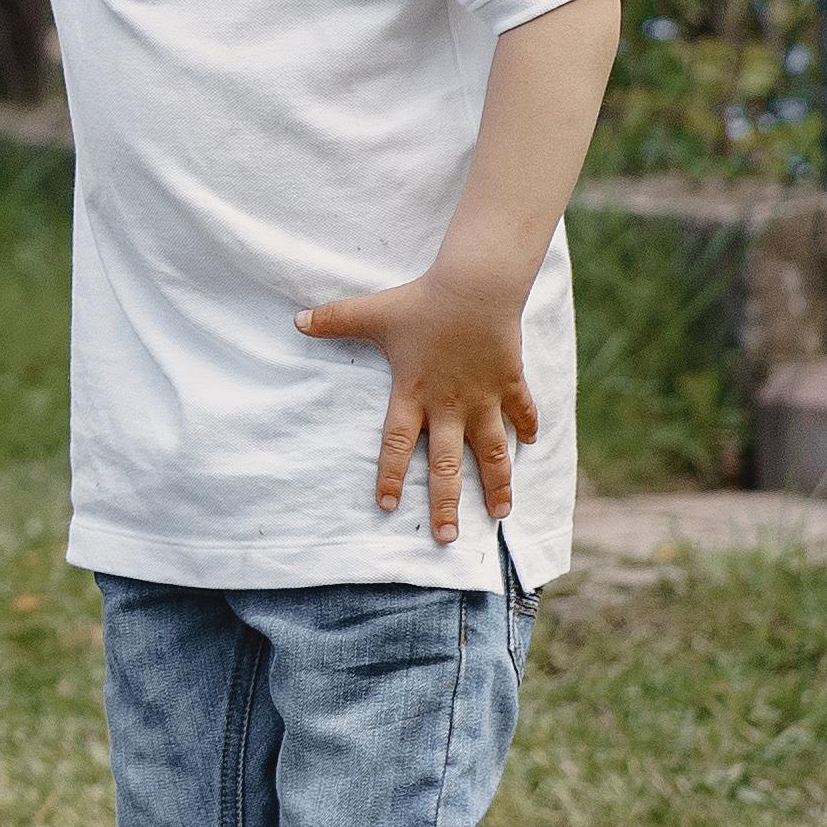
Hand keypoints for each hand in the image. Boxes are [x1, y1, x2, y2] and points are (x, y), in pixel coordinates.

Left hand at [296, 272, 539, 544]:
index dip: (390, 476)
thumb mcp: (372, 312)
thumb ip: (333, 320)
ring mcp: (484, 397)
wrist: (475, 287)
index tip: (387, 507)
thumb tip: (295, 319)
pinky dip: (528, 426)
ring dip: (498, 483)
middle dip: (447, 504)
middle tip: (448, 539)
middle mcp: (450, 406)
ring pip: (493, 452)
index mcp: (413, 395)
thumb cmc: (422, 302)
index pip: (396, 445)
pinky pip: (522, 410)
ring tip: (500, 514)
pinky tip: (531, 444)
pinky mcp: (510, 381)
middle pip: (447, 466)